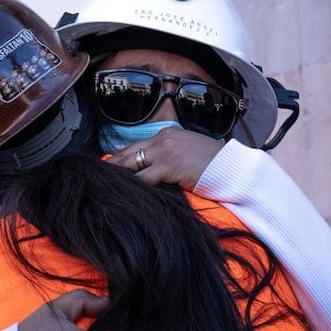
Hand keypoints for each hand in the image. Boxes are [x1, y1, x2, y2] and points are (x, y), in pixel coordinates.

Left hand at [107, 125, 223, 190]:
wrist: (234, 168)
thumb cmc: (215, 166)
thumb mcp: (188, 154)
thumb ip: (170, 157)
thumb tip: (153, 171)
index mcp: (168, 135)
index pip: (136, 146)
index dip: (120, 159)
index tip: (108, 168)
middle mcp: (164, 139)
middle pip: (128, 153)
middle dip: (112, 167)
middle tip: (96, 179)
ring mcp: (166, 151)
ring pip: (132, 165)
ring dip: (119, 178)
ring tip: (104, 189)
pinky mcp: (169, 166)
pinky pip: (144, 178)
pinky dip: (133, 187)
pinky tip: (125, 195)